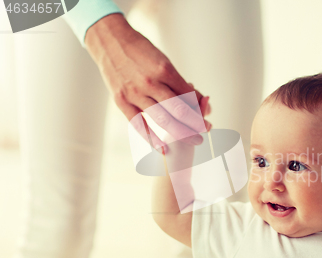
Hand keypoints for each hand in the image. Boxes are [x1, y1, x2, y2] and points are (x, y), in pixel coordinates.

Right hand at [85, 14, 207, 152]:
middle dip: (197, 124)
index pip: (189, 96)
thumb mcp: (164, 62)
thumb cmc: (141, 51)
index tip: (208, 117)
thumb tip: (202, 101)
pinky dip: (152, 139)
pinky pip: (139, 124)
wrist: (110, 41)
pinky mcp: (121, 101)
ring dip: (182, 133)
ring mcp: (135, 94)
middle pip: (180, 111)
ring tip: (195, 140)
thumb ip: (180, 83)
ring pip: (163, 120)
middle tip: (207, 130)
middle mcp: (151, 83)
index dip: (201, 109)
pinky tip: (163, 149)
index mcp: (165, 70)